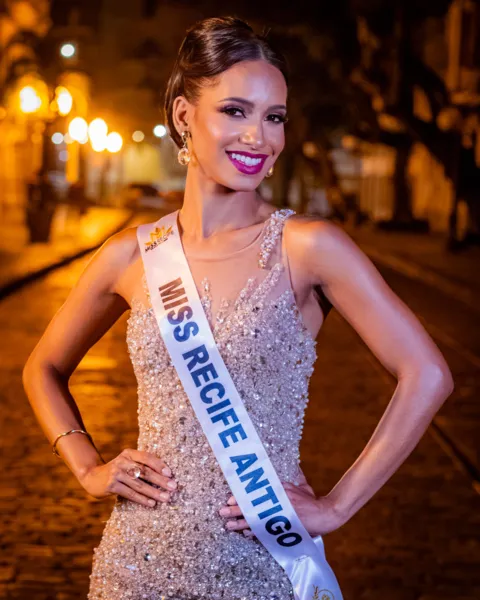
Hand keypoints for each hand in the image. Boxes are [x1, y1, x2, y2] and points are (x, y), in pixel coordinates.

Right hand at [79, 448, 177, 507]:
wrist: (92, 476)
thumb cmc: (117, 470)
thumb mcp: (127, 463)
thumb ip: (141, 465)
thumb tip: (165, 475)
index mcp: (129, 453)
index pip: (147, 457)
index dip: (159, 465)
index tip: (171, 474)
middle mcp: (123, 461)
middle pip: (145, 471)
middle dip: (161, 480)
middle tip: (173, 487)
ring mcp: (116, 473)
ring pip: (139, 484)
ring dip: (154, 492)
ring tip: (166, 498)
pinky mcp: (111, 485)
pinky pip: (130, 493)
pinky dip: (142, 499)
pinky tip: (151, 503)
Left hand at [218, 468, 343, 537]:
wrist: (326, 515)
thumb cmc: (313, 500)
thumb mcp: (302, 485)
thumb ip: (294, 476)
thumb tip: (292, 463)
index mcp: (280, 488)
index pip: (256, 491)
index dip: (241, 495)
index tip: (229, 499)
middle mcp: (278, 500)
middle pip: (253, 504)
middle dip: (236, 509)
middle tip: (222, 511)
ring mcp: (280, 514)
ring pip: (256, 519)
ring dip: (240, 523)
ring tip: (228, 525)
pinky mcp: (284, 527)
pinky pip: (266, 531)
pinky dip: (254, 533)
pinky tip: (245, 534)